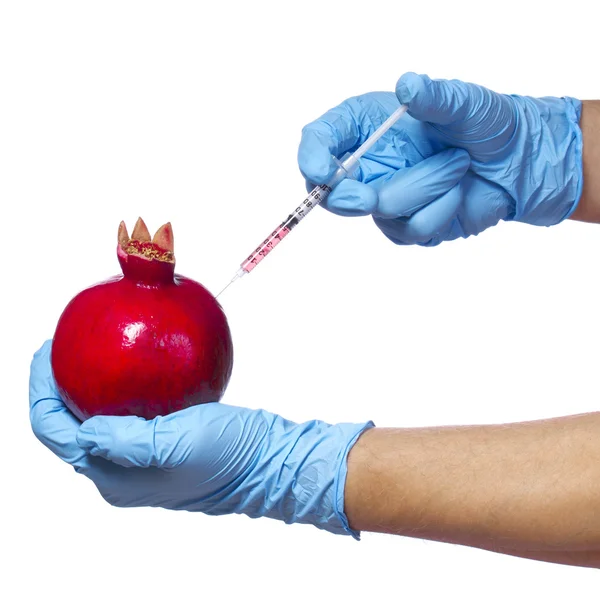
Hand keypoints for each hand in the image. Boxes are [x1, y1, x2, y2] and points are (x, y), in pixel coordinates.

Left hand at [29, 340, 371, 535]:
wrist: (269, 460)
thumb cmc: (229, 455)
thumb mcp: (179, 444)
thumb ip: (127, 440)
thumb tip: (84, 428)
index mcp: (115, 477)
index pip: (57, 433)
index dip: (41, 391)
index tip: (46, 350)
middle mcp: (121, 470)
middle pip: (68, 426)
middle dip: (55, 387)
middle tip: (59, 346)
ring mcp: (140, 457)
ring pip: (95, 418)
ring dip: (82, 386)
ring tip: (82, 351)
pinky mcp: (160, 441)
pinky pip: (125, 412)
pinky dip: (115, 388)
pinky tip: (126, 363)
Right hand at [298, 73, 582, 245]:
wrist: (514, 162)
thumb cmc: (484, 124)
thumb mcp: (462, 102)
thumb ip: (434, 95)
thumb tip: (409, 86)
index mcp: (366, 126)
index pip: (319, 140)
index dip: (312, 158)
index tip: (322, 171)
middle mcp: (368, 164)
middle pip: (332, 193)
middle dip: (352, 196)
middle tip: (370, 197)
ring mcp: (384, 198)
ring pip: (384, 210)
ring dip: (427, 187)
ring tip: (456, 165)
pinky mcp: (405, 227)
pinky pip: (412, 228)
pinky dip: (441, 208)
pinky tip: (457, 191)